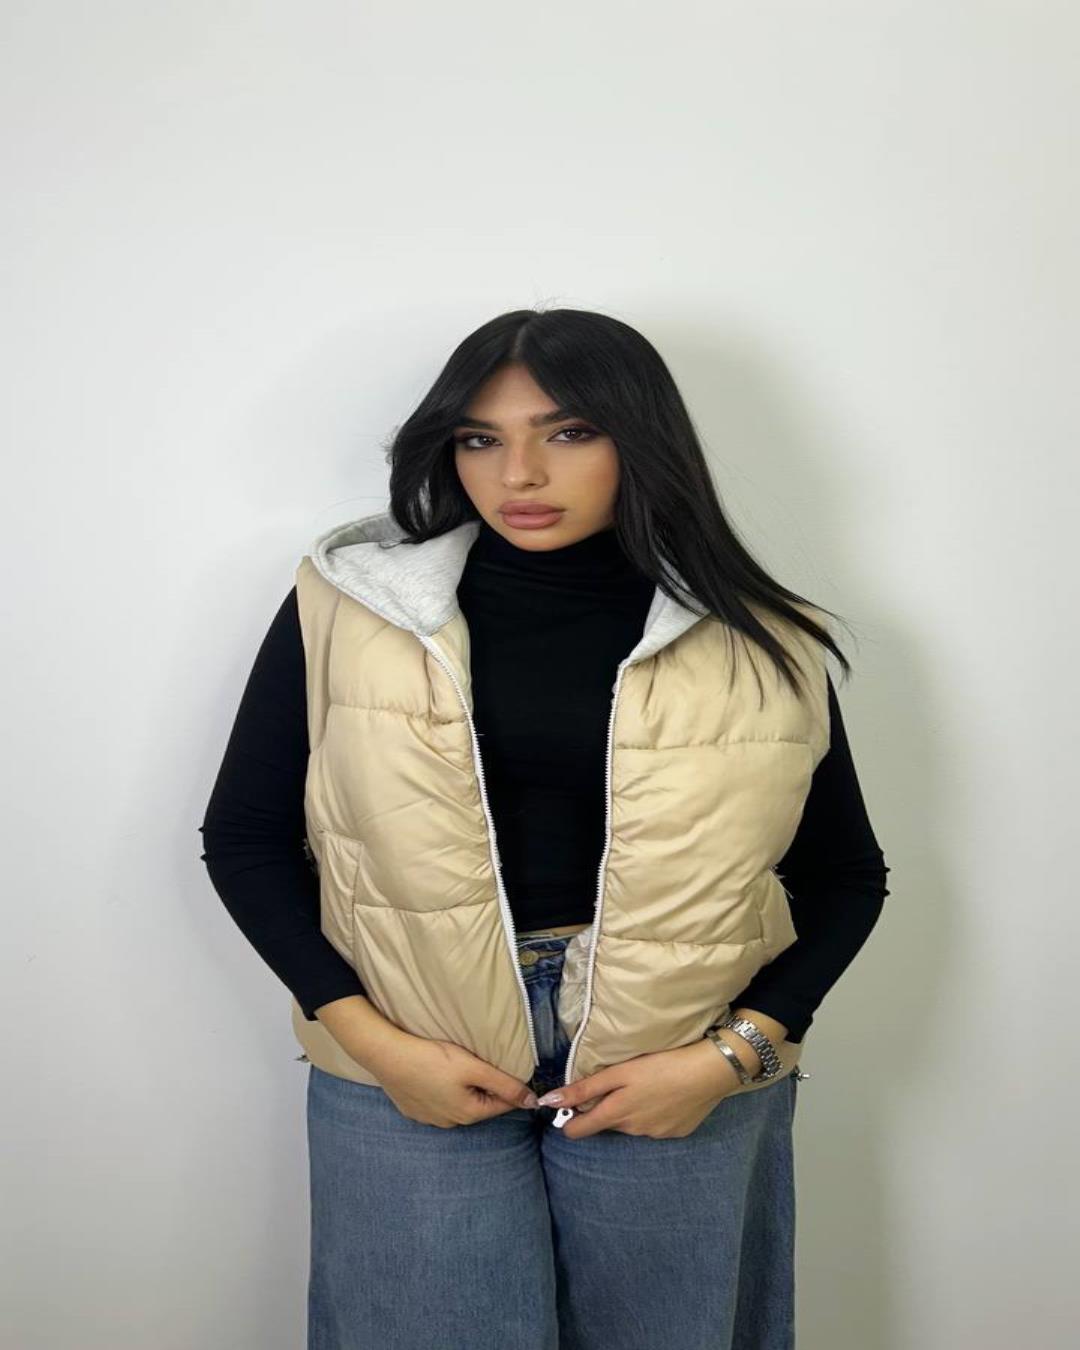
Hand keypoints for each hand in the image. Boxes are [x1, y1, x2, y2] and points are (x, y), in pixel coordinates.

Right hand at [368, 1032, 540, 1128]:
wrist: (388, 1056)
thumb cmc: (432, 1059)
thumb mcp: (474, 1068)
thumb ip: (505, 1084)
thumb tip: (533, 1102)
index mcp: (468, 1114)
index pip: (502, 1104)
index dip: (508, 1085)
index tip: (503, 1067)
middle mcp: (450, 1122)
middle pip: (480, 1104)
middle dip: (485, 1086)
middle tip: (477, 1062)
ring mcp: (430, 1119)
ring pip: (459, 1103)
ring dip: (463, 1088)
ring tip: (455, 1066)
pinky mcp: (414, 1109)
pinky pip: (438, 1102)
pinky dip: (442, 1089)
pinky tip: (435, 1074)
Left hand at [537, 1039, 742, 1139]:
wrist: (709, 1072)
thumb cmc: (661, 1065)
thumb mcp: (619, 1072)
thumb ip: (584, 1089)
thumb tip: (549, 1102)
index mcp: (617, 1114)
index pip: (579, 1131)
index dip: (570, 1121)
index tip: (571, 1109)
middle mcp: (634, 1131)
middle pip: (608, 1124)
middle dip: (607, 1108)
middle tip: (620, 1083)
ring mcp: (656, 1134)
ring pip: (632, 1124)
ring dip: (632, 1110)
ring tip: (647, 1085)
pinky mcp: (676, 1132)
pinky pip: (655, 1125)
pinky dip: (655, 1113)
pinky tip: (666, 1095)